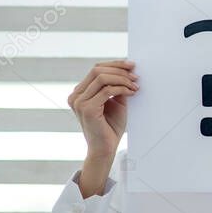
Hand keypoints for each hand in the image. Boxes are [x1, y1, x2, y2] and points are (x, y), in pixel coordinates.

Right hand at [68, 60, 137, 196]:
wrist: (106, 148)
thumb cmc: (111, 127)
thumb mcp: (115, 102)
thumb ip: (116, 86)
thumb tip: (127, 70)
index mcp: (80, 92)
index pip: (96, 69)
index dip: (114, 64)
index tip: (131, 65)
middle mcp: (76, 95)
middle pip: (97, 70)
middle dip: (119, 70)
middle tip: (136, 76)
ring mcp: (79, 101)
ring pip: (102, 78)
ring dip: (122, 79)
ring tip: (135, 86)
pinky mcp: (86, 108)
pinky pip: (107, 91)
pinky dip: (122, 89)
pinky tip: (131, 93)